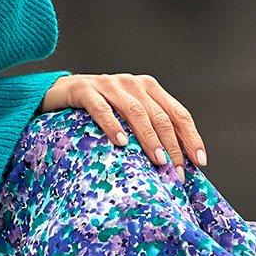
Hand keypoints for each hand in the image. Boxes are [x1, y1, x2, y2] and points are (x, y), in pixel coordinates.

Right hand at [39, 72, 207, 170]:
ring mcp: (108, 84)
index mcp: (148, 88)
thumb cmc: (97, 111)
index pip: (177, 113)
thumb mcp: (126, 116)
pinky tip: (121, 143)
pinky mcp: (84, 89)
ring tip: (157, 161)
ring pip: (135, 111)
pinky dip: (113, 125)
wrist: (56, 93)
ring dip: (149, 138)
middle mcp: (132, 83)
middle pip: (160, 115)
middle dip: (171, 146)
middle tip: (175, 173)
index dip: (191, 137)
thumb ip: (148, 129)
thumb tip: (174, 164)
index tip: (199, 162)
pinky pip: (101, 108)